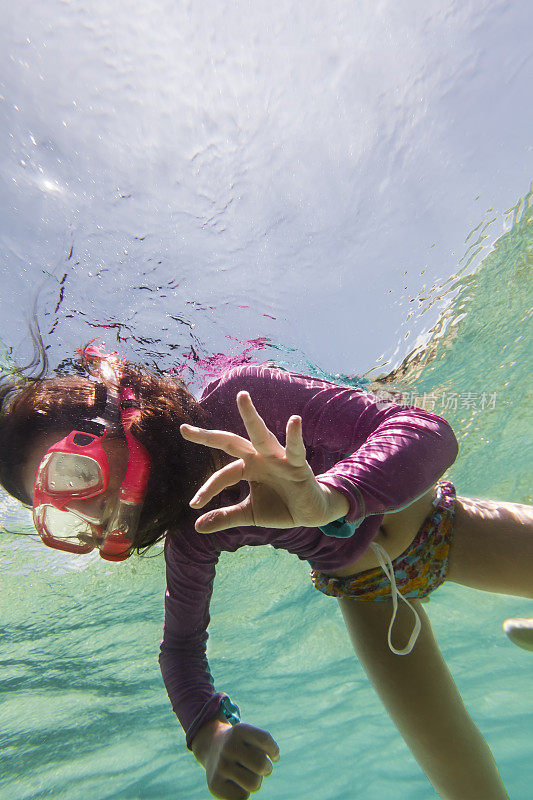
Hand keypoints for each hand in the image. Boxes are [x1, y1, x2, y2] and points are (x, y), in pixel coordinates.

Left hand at [180, 391, 349, 532]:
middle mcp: (259, 457)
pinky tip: (294, 420)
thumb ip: (225, 517)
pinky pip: (295, 448)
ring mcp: (278, 457)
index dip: (208, 489)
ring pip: (261, 435)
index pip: (223, 475)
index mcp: (247, 467)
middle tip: (183, 429)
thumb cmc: (279, 507)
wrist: (310, 514)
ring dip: (251, 416)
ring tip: (242, 396)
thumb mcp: (249, 514)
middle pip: (231, 442)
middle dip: (208, 436)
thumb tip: (196, 527)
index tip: (194, 504)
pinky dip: (294, 435)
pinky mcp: (297, 463)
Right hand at [201, 722, 279, 799]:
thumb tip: (275, 758)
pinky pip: (242, 797)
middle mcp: (228, 747)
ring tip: (249, 775)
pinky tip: (236, 783)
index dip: (274, 750)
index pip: (264, 739)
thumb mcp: (252, 736)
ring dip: (256, 782)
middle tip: (262, 768)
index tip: (274, 755)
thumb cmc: (241, 745)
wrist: (211, 747)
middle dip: (267, 769)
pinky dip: (244, 793)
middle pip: (261, 764)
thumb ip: (266, 745)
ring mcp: (220, 766)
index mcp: (239, 731)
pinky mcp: (214, 785)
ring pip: (254, 783)